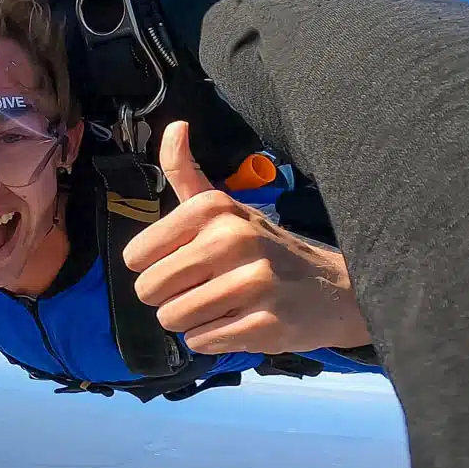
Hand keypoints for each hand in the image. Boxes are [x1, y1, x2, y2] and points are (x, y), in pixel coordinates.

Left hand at [124, 121, 370, 354]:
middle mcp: (232, 241)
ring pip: (173, 319)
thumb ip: (186, 172)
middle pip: (150, 290)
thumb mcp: (224, 206)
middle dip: (166, 298)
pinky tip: (236, 321)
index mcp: (213, 210)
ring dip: (188, 320)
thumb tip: (174, 126)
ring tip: (219, 305)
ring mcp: (252, 284)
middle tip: (199, 288)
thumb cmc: (262, 247)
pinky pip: (201, 341)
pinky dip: (210, 338)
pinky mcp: (265, 324)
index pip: (137, 254)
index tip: (179, 262)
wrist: (331, 289)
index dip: (151, 265)